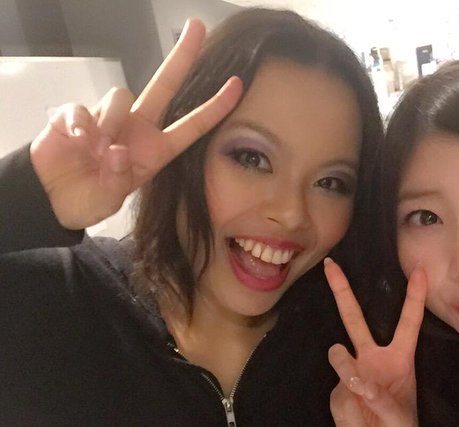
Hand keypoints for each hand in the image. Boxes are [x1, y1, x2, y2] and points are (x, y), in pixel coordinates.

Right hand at [29, 18, 242, 229]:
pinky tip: (75, 141)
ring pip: (121, 96)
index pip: (192, 125)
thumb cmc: (89, 199)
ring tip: (95, 152)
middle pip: (164, 85)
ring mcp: (108, 118)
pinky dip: (79, 123)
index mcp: (155, 150)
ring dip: (110, 122)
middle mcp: (137, 128)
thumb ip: (118, 181)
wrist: (53, 199)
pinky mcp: (76, 114)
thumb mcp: (108, 200)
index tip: (237, 85)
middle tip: (197, 27)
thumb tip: (119, 152)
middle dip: (181, 57)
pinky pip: (82, 108)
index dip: (215, 107)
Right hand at [324, 257, 425, 426]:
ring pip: (340, 355)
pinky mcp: (336, 391)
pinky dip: (350, 407)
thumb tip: (359, 383)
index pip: (407, 323)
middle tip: (331, 266)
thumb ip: (384, 401)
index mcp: (399, 359)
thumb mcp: (403, 421)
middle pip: (355, 319)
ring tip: (361, 392)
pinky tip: (359, 422)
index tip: (419, 270)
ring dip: (347, 369)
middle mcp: (373, 358)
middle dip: (343, 292)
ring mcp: (351, 373)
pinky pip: (339, 390)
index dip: (413, 298)